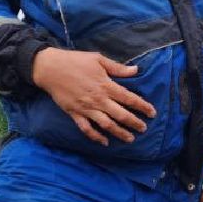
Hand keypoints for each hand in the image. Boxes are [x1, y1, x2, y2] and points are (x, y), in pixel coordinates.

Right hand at [31, 49, 156, 145]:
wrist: (50, 68)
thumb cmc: (75, 61)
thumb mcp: (98, 59)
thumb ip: (118, 68)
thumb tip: (136, 70)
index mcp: (106, 85)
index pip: (129, 98)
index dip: (143, 106)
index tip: (152, 113)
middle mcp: (98, 99)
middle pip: (121, 115)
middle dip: (135, 123)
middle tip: (143, 129)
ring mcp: (86, 108)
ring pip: (107, 125)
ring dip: (120, 133)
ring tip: (130, 139)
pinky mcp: (75, 114)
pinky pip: (87, 129)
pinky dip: (96, 137)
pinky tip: (104, 142)